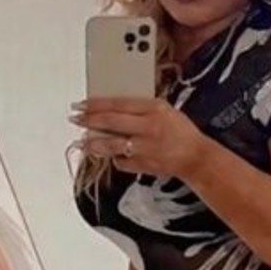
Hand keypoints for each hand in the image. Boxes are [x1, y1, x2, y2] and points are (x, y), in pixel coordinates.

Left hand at [71, 97, 205, 179]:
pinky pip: (121, 161)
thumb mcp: (164, 109)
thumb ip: (140, 107)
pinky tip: (111, 155)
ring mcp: (144, 149)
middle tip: (75, 119)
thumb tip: (113, 108)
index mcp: (153, 110)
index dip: (96, 104)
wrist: (195, 157)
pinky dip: (115, 158)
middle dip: (89, 120)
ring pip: (111, 145)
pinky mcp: (142, 165)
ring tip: (83, 142)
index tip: (81, 104)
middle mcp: (147, 128)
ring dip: (94, 143)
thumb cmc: (181, 131)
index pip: (118, 104)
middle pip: (110, 122)